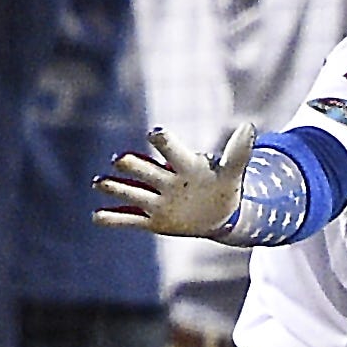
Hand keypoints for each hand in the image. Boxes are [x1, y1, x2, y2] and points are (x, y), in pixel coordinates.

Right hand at [93, 122, 253, 235]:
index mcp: (184, 164)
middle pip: (145, 170)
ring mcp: (156, 200)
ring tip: (100, 182)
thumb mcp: (231, 172)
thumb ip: (237, 153)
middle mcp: (165, 179)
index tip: (156, 133)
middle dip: (133, 166)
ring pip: (132, 193)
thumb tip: (249, 126)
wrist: (219, 214)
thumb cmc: (223, 186)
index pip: (172, 149)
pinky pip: (129, 220)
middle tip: (121, 159)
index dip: (164, 141)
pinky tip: (97, 216)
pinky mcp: (152, 220)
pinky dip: (113, 219)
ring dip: (116, 188)